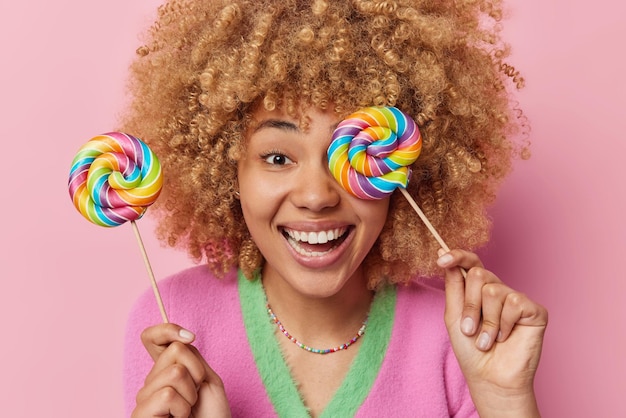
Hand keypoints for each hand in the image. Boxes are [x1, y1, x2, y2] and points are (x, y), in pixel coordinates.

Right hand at [131, 323, 230, 417]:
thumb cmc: (210, 416)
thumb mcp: (206, 380)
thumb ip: (190, 357)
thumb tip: (179, 338)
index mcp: (163, 372)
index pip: (151, 338)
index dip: (166, 329)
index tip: (190, 337)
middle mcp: (149, 383)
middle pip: (174, 352)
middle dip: (196, 372)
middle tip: (196, 396)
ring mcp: (143, 399)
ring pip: (174, 372)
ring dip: (190, 394)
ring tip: (187, 411)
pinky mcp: (140, 415)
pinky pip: (167, 394)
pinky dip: (182, 408)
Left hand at [438, 249, 547, 416]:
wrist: (489, 377)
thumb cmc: (471, 350)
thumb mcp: (454, 315)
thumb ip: (452, 286)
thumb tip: (443, 254)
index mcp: (478, 290)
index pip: (471, 263)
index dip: (457, 256)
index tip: (442, 259)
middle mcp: (498, 290)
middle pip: (478, 275)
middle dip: (469, 304)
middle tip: (469, 329)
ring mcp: (516, 299)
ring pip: (494, 290)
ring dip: (485, 321)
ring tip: (487, 340)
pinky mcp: (534, 310)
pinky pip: (514, 303)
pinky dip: (503, 324)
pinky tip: (506, 337)